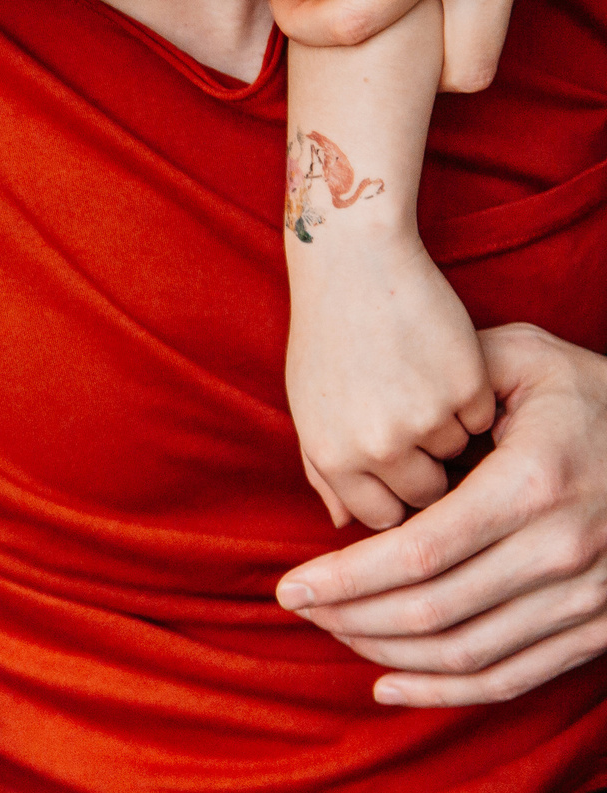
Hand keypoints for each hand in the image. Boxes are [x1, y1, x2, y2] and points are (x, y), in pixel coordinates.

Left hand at [278, 323, 606, 705]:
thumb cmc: (593, 397)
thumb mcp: (527, 359)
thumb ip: (451, 372)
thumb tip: (381, 410)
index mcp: (532, 485)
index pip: (417, 553)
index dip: (344, 579)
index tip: (289, 586)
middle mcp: (561, 551)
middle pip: (430, 610)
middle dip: (349, 615)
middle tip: (298, 606)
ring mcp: (586, 598)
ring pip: (464, 652)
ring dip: (384, 653)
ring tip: (332, 630)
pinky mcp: (600, 628)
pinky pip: (512, 677)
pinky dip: (444, 692)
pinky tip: (387, 685)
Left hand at [285, 235, 494, 529]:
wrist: (355, 266)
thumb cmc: (326, 336)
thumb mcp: (309, 405)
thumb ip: (325, 470)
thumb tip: (343, 525)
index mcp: (332, 455)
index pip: (382, 518)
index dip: (396, 499)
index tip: (400, 477)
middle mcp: (377, 446)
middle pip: (427, 495)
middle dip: (428, 470)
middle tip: (417, 426)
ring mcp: (424, 418)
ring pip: (459, 455)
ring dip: (450, 430)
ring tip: (421, 386)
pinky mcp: (465, 387)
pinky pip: (483, 418)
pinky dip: (472, 400)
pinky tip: (443, 367)